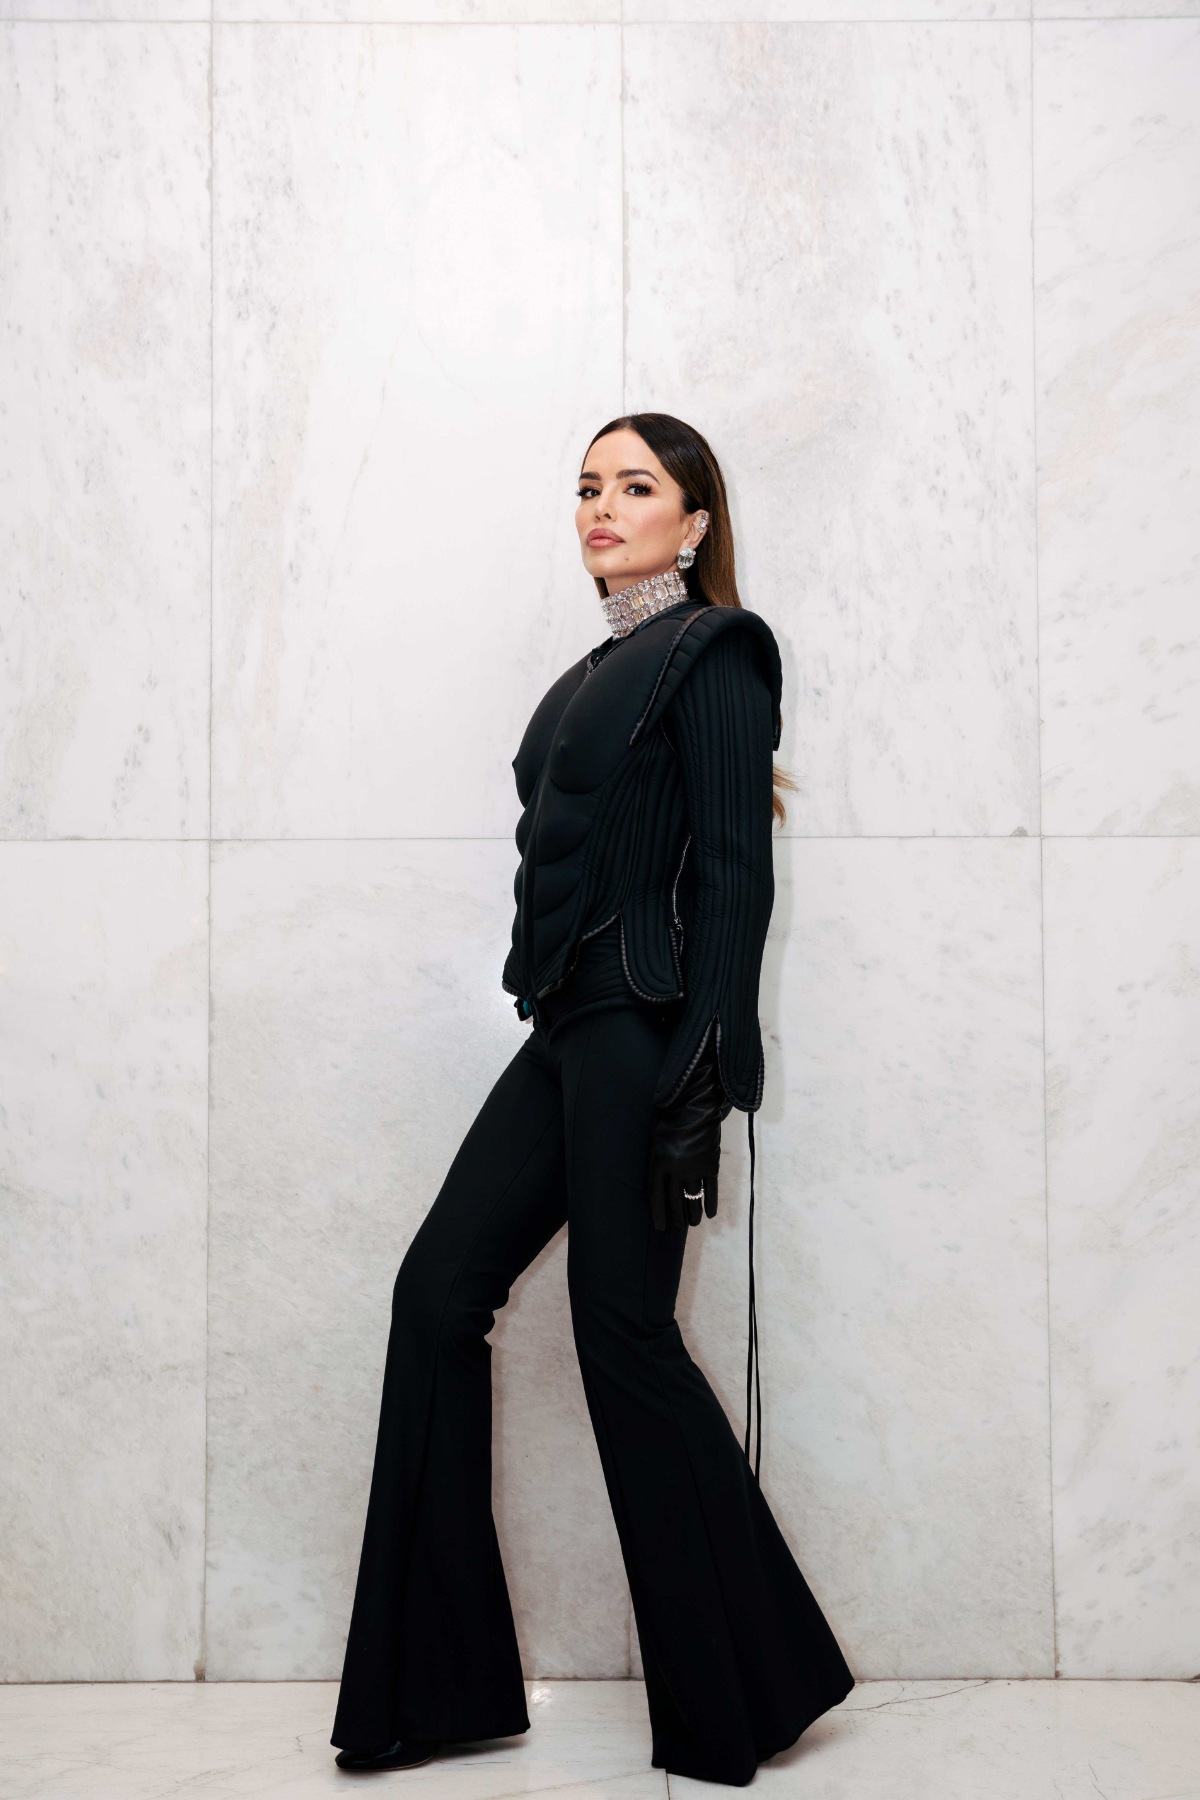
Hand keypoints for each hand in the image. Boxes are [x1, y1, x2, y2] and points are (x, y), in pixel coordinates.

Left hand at [648, 1036, 726, 1230]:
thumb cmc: (670, 1122)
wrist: (693, 1105)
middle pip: (675, 1201)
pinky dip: (711, 1203)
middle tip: (678, 1227)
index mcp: (658, 1164)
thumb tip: (661, 1187)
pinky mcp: (710, 1164)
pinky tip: (711, 1213)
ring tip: (694, 1223)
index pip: (657, 1197)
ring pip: (693, 1199)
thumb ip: (658, 1164)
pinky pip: (711, 1189)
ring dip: (694, 1214)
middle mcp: (675, 1170)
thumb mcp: (656, 1143)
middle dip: (677, 1217)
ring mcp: (694, 1168)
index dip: (659, 1214)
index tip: (661, 1227)